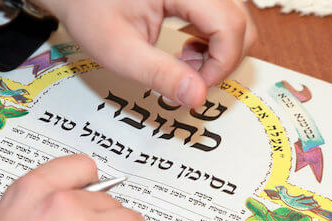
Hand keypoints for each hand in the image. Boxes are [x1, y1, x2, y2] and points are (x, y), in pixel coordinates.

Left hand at [37, 0, 256, 107]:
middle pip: (240, 24)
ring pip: (236, 22)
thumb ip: (159, 74)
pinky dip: (212, 43)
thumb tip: (196, 97)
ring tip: (183, 65)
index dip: (220, 65)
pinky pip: (223, 19)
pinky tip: (185, 52)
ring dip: (218, 54)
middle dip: (222, 62)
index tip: (194, 89)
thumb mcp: (120, 51)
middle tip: (188, 81)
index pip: (229, 26)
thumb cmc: (90, 12)